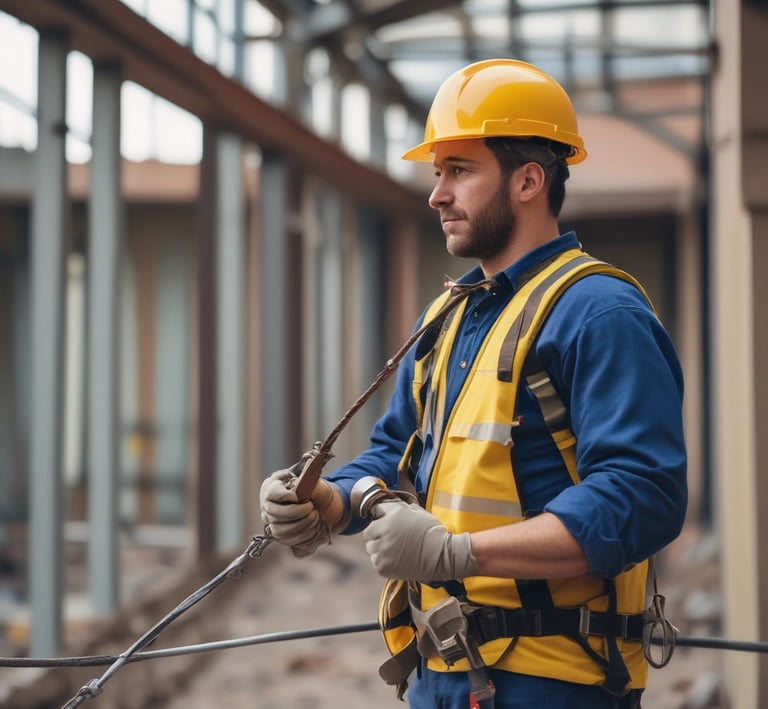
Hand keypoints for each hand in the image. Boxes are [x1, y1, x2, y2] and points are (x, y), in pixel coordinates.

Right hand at [260, 469, 343, 556]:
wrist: (310, 502)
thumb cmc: (306, 485)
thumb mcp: (305, 473)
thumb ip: (307, 466)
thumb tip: (312, 455)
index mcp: (271, 488)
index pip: (273, 494)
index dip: (286, 497)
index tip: (300, 496)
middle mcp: (267, 506)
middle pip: (275, 514)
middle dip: (296, 512)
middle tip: (311, 507)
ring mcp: (271, 522)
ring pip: (280, 529)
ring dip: (300, 525)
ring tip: (315, 516)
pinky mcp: (279, 534)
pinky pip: (286, 540)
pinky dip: (302, 535)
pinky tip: (313, 528)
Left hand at [362, 500, 477, 580]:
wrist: (442, 555)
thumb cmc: (432, 531)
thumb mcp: (416, 511)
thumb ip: (399, 508)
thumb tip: (387, 507)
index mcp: (392, 514)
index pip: (375, 513)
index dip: (381, 519)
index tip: (387, 524)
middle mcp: (383, 530)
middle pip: (368, 533)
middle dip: (377, 535)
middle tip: (391, 540)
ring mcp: (382, 549)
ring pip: (371, 549)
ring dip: (379, 549)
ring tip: (396, 551)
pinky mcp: (383, 566)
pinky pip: (376, 562)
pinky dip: (384, 562)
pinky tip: (397, 560)